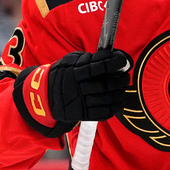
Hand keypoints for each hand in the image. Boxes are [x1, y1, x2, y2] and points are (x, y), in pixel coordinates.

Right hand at [13, 48, 130, 136]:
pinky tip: (118, 101)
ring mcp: (80, 102)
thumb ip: (89, 58)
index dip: (113, 64)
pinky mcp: (82, 114)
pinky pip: (104, 113)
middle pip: (106, 85)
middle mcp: (77, 87)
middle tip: (125, 77)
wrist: (44, 94)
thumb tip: (111, 55)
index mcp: (75, 71)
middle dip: (121, 80)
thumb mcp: (70, 60)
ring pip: (108, 99)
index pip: (98, 66)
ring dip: (120, 94)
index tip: (124, 61)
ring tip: (122, 89)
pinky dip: (115, 107)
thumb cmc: (63, 74)